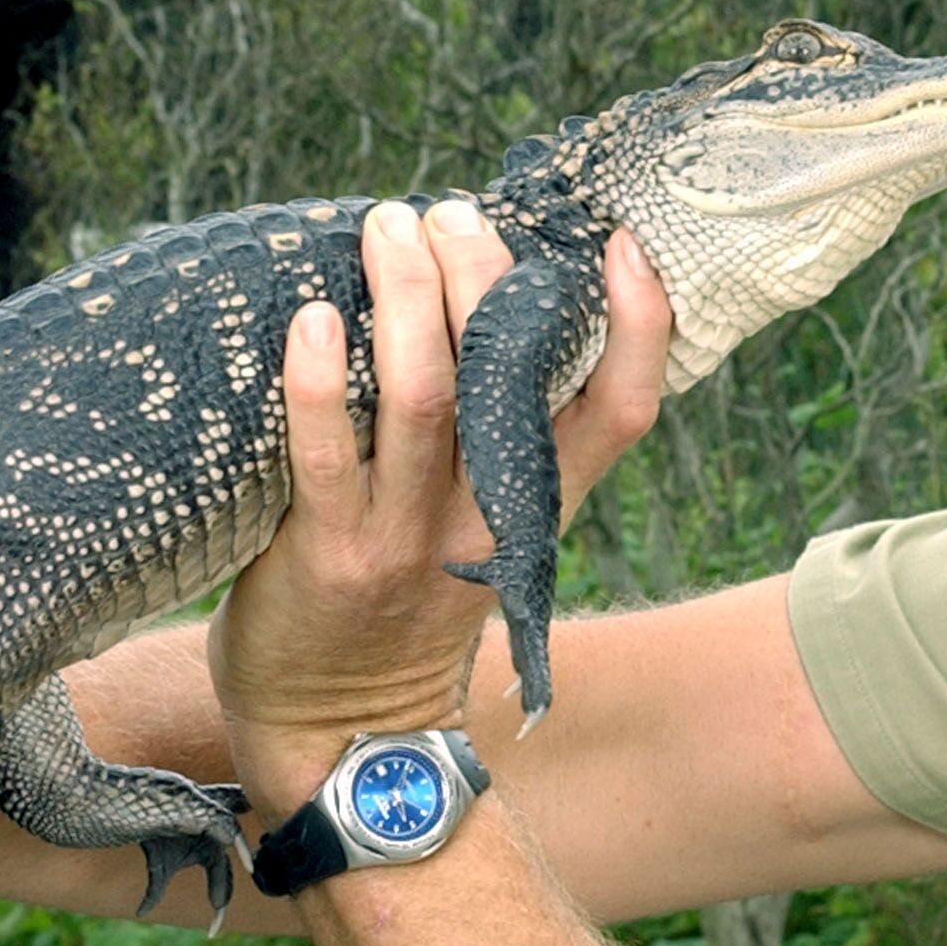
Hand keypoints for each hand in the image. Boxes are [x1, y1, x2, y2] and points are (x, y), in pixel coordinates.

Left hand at [211, 199, 668, 807]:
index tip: (622, 244)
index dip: (638, 326)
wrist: (340, 733)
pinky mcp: (328, 555)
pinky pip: (325, 452)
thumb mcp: (482, 530)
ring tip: (386, 227)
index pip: (621, 411)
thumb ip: (496, 441)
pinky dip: (318, 380)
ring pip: (424, 395)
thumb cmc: (401, 608)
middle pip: (514, 374)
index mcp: (536, 503)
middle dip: (485, 273)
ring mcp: (408, 537)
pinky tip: (308, 318)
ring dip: (405, 296)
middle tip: (450, 211)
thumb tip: (477, 304)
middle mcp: (485, 515)